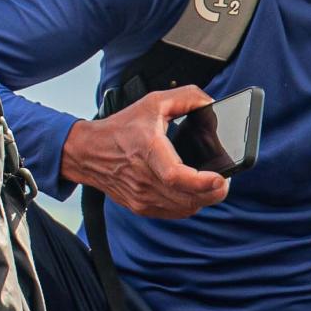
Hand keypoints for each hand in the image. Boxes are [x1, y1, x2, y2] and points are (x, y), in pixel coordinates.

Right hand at [61, 86, 228, 217]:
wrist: (86, 152)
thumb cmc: (120, 128)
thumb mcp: (153, 102)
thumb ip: (187, 97)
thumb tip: (212, 105)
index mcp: (147, 150)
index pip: (176, 176)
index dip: (202, 181)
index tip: (219, 178)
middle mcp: (143, 178)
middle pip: (188, 198)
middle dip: (214, 192)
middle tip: (224, 179)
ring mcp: (140, 196)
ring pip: (185, 208)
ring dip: (203, 199)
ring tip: (209, 184)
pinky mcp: (140, 206)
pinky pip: (174, 212)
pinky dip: (189, 204)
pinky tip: (191, 192)